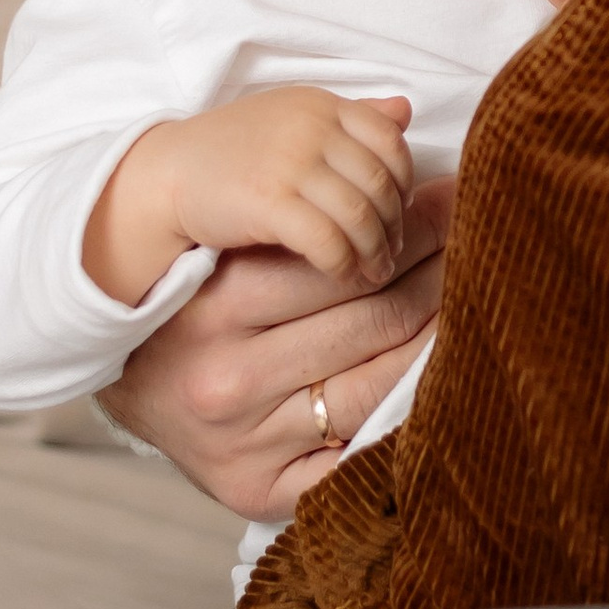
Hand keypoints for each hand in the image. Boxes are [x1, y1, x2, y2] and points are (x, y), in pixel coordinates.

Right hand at [84, 88, 416, 304]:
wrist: (165, 175)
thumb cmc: (233, 152)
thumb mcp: (294, 120)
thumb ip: (351, 118)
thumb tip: (405, 112)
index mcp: (321, 105)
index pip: (389, 138)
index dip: (403, 179)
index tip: (400, 210)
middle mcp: (310, 127)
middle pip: (380, 181)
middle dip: (395, 223)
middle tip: (393, 252)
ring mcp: (289, 163)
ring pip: (360, 214)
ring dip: (376, 250)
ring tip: (376, 271)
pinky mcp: (268, 202)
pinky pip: (328, 240)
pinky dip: (344, 263)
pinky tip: (344, 275)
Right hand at [98, 177, 457, 520]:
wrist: (126, 393)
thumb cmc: (190, 306)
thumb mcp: (225, 250)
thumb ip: (302, 201)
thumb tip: (401, 117)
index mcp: (213, 307)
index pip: (342, 262)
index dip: (413, 229)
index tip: (454, 201)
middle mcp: (227, 378)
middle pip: (368, 321)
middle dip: (439, 275)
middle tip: (481, 243)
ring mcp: (247, 441)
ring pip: (376, 384)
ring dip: (437, 338)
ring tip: (476, 299)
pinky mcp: (260, 491)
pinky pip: (357, 455)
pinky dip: (406, 419)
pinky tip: (440, 379)